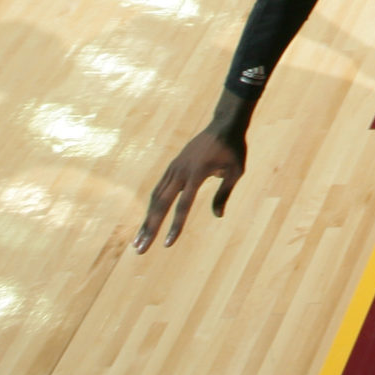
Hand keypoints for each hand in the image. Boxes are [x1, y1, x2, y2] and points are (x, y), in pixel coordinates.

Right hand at [134, 128, 244, 251]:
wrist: (223, 125)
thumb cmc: (233, 149)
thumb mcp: (235, 171)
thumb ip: (224, 193)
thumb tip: (218, 215)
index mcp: (197, 173)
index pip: (183, 205)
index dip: (175, 226)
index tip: (168, 245)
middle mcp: (180, 171)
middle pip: (160, 204)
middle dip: (149, 228)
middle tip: (140, 250)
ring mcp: (173, 168)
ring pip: (155, 197)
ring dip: (146, 219)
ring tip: (139, 240)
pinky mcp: (172, 166)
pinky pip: (159, 189)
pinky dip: (152, 205)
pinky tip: (148, 220)